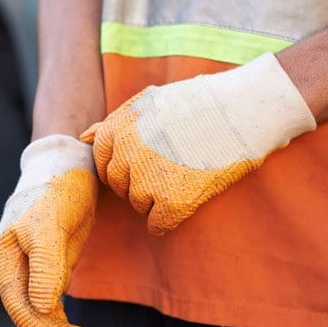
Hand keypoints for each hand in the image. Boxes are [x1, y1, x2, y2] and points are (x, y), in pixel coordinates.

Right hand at [0, 136, 111, 326]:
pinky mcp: (51, 269)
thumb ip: (46, 263)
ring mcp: (32, 270)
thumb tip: (43, 307)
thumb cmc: (56, 185)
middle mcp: (15, 267)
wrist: (68, 162)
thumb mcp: (51, 219)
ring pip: (45, 316)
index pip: (21, 306)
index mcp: (5, 256)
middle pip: (33, 316)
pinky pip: (56, 307)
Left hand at [81, 53, 315, 234]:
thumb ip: (113, 122)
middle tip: (169, 170)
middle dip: (138, 182)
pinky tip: (187, 201)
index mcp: (117, 130)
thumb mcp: (149, 102)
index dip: (125, 165)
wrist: (245, 110)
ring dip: (156, 199)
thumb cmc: (199, 103)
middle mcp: (126, 155)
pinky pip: (157, 225)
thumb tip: (82, 137)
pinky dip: (168, 220)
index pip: (103, 162)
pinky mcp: (173, 202)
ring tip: (183, 178)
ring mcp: (147, 180)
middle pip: (119, 185)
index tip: (146, 161)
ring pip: (138, 205)